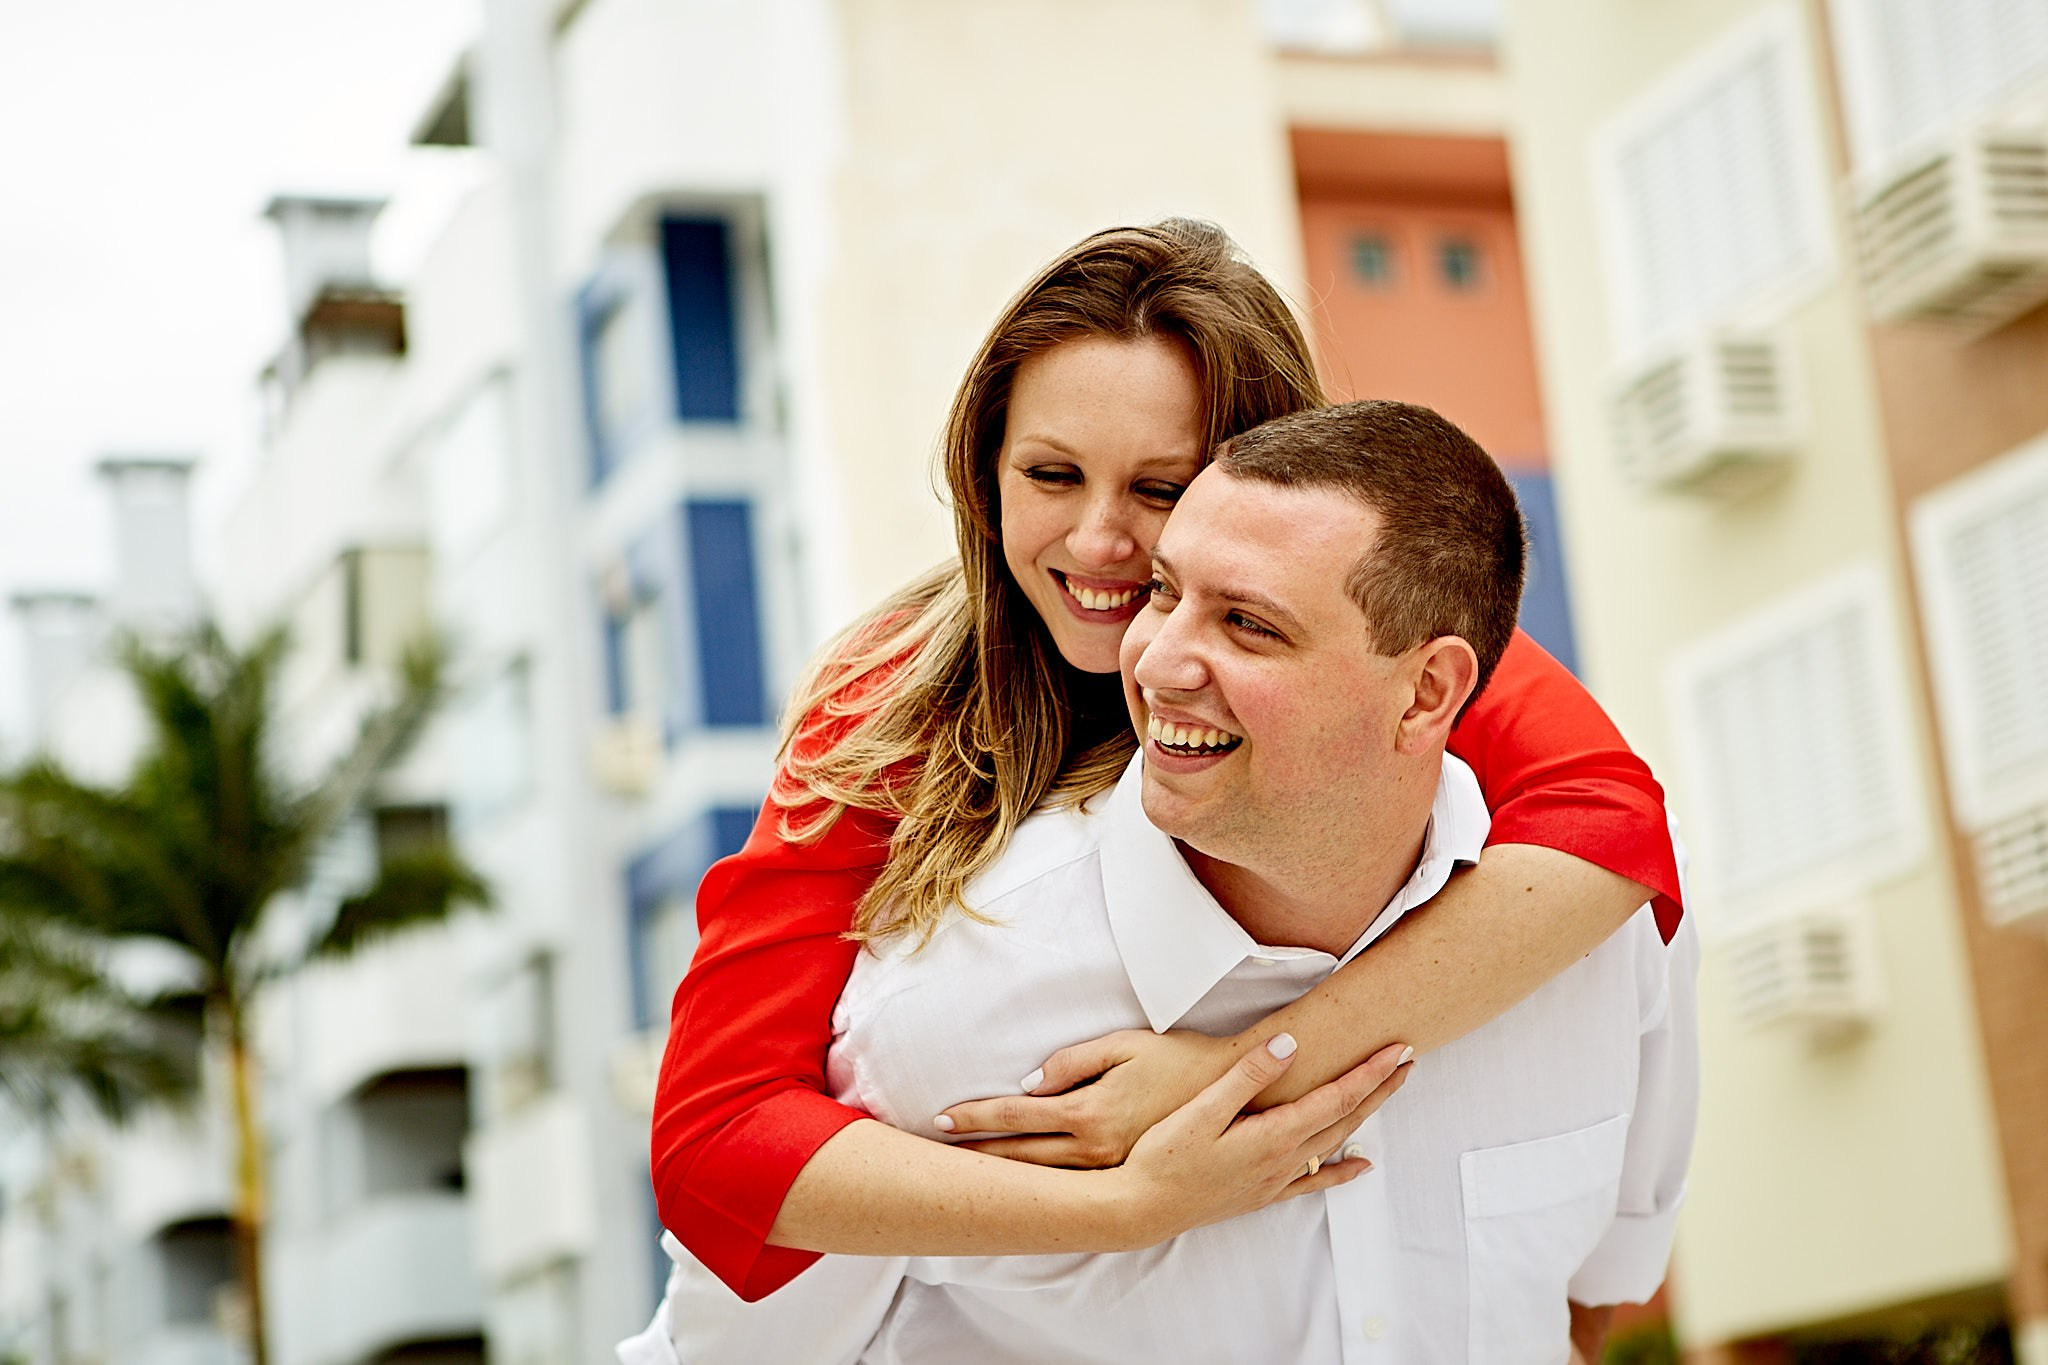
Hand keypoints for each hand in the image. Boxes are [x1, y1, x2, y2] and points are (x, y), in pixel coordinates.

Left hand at [939, 1028, 1237, 1167]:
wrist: (1233, 1095)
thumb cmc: (1179, 1060)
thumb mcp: (1125, 1045)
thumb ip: (1073, 1061)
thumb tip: (1030, 1083)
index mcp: (1089, 1111)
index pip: (1016, 1114)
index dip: (976, 1116)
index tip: (942, 1118)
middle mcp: (1094, 1148)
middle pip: (1019, 1156)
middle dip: (975, 1156)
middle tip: (935, 1158)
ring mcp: (1109, 1168)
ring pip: (1041, 1177)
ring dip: (1001, 1175)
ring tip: (966, 1175)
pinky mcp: (1123, 1174)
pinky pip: (1070, 1184)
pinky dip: (1038, 1186)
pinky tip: (1020, 1188)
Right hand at [1101, 1035, 1412, 1249]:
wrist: (1142, 1209)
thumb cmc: (1164, 1157)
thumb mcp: (1202, 1110)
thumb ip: (1248, 1076)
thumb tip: (1290, 1044)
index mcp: (1274, 1135)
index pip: (1336, 1097)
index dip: (1370, 1072)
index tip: (1398, 1049)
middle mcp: (1284, 1160)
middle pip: (1345, 1117)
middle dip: (1379, 1087)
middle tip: (1408, 1059)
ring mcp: (1275, 1180)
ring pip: (1334, 1142)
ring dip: (1365, 1115)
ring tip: (1388, 1091)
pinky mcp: (1262, 1193)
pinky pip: (1314, 1181)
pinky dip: (1341, 1170)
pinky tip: (1360, 1166)